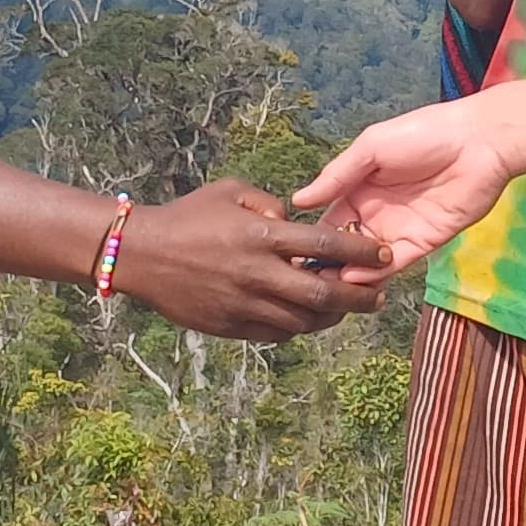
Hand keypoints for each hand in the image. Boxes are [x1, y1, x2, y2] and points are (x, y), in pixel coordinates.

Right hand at [117, 181, 388, 340]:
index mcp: (261, 236)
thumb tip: (295, 222)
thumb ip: (269, 205)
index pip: (325, 245)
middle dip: (358, 299)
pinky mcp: (230, 326)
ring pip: (302, 322)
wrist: (140, 254)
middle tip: (379, 298)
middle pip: (322, 296)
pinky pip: (275, 334)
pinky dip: (297, 328)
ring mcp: (244, 304)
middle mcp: (258, 273)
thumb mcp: (231, 191)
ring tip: (345, 310)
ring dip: (330, 319)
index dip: (361, 253)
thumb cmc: (189, 216)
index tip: (384, 255)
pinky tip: (305, 318)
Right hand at [299, 78, 525, 267]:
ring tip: (326, 287)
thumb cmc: (423, 133)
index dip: (313, 239)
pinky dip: (376, 276)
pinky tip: (355, 281)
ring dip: (349, 275)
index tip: (290, 256)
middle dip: (328, 264)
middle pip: (346, 247)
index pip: (330, 221)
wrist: (478, 142)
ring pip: (368, 262)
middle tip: (305, 281)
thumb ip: (337, 175)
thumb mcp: (372, 147)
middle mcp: (376, 213)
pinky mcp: (424, 243)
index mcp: (359, 189)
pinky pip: (395, 264)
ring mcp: (399, 230)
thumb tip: (299, 200)